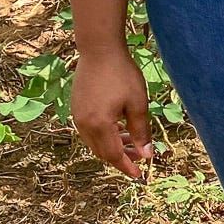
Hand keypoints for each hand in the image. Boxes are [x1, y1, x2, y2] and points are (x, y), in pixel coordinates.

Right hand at [71, 48, 154, 178]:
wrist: (99, 48)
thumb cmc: (122, 73)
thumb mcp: (137, 104)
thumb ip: (141, 132)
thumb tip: (146, 155)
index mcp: (99, 125)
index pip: (114, 156)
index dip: (127, 167)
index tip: (140, 175)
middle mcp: (84, 124)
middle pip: (103, 151)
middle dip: (122, 158)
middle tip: (141, 157)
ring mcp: (78, 115)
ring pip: (95, 142)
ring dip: (113, 146)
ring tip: (133, 142)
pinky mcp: (77, 107)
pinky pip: (90, 130)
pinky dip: (104, 135)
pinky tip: (119, 128)